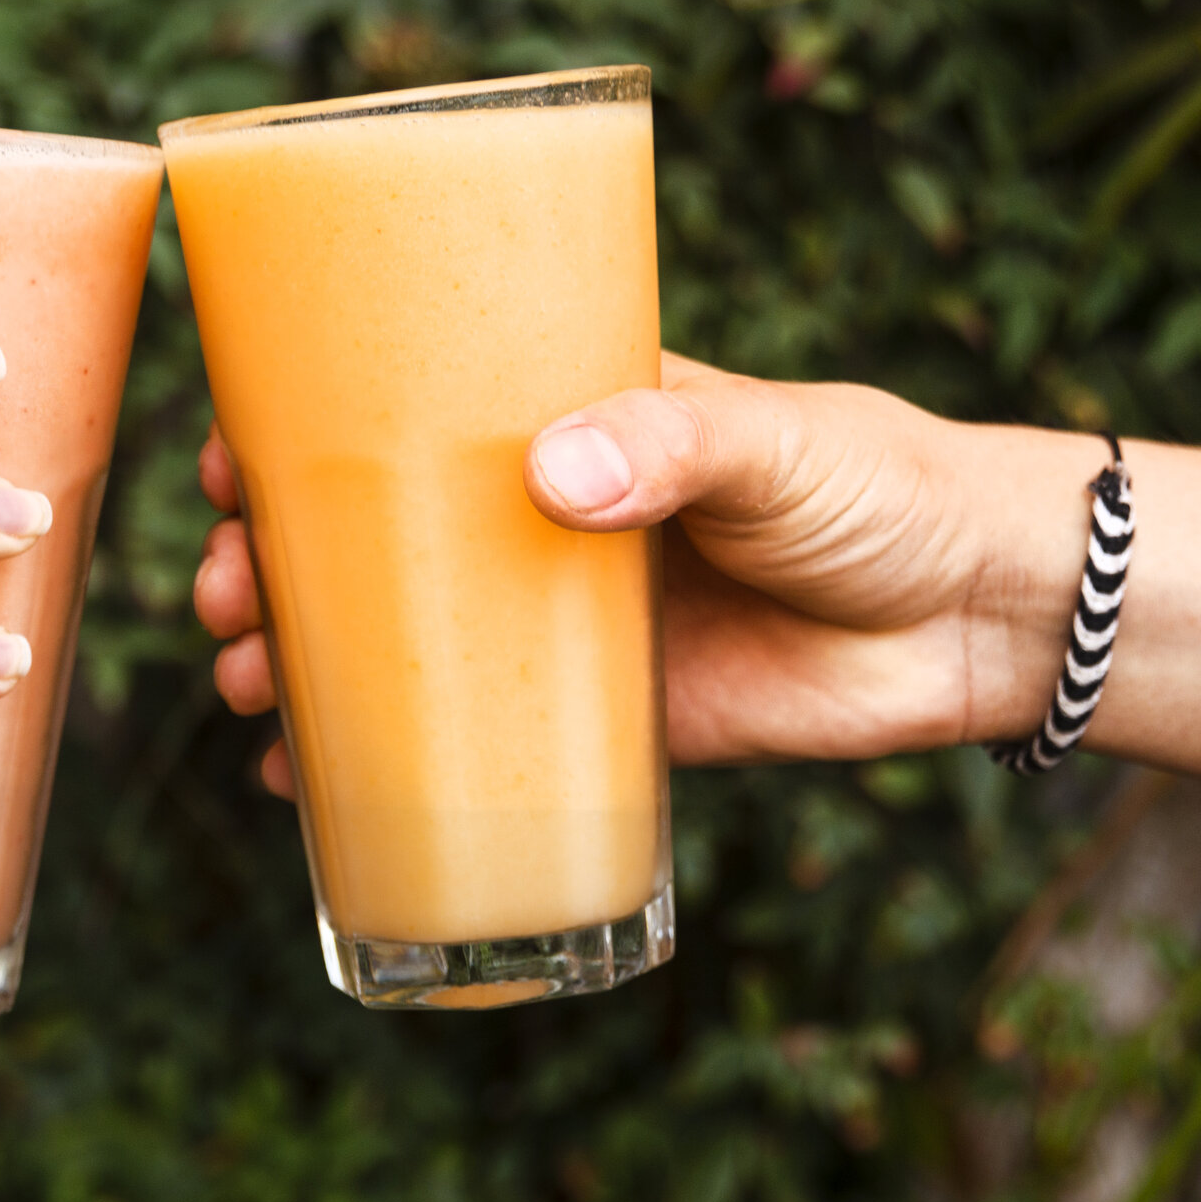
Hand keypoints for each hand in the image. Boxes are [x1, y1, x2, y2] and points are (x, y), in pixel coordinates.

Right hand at [195, 351, 1096, 788]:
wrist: (978, 617)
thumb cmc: (879, 488)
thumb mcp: (776, 442)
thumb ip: (676, 444)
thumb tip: (554, 475)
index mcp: (562, 422)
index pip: (401, 414)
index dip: (294, 435)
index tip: (228, 467)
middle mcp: (538, 523)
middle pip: (364, 539)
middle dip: (266, 566)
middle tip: (222, 598)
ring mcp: (559, 626)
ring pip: (394, 643)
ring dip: (299, 663)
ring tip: (248, 691)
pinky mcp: (601, 723)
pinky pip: (464, 746)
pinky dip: (376, 768)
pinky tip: (302, 787)